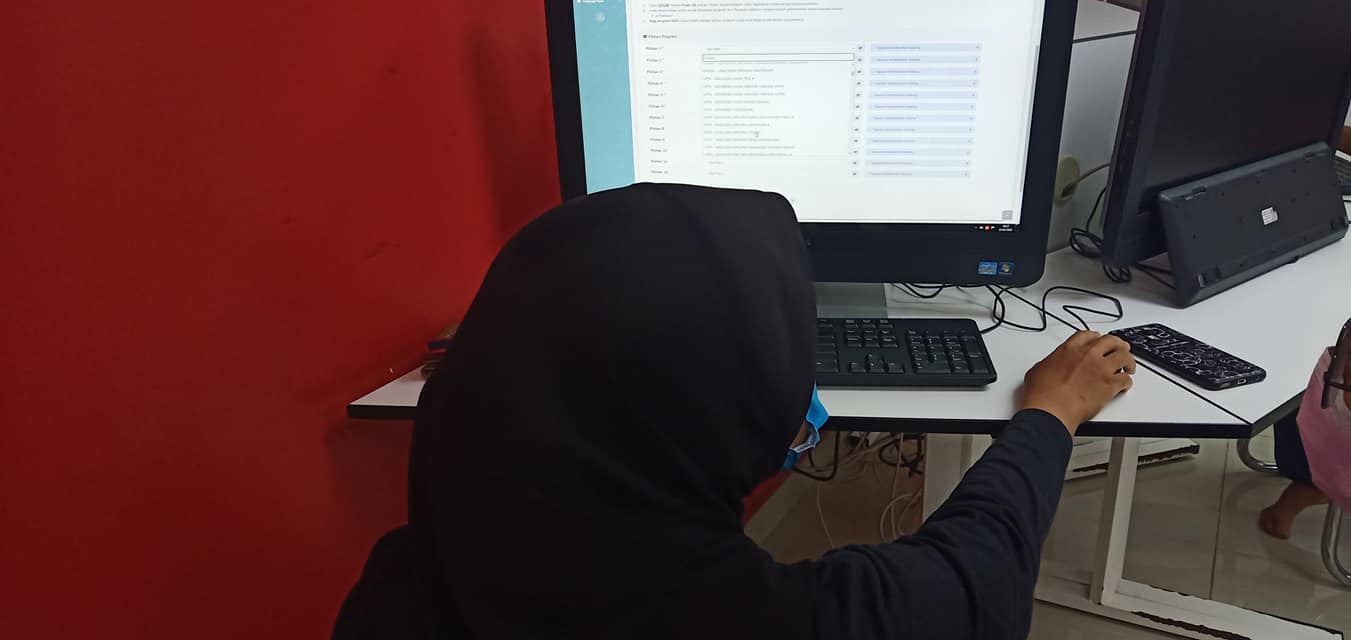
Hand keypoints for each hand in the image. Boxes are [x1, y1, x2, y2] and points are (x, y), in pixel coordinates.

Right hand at [1020, 331, 1136, 434]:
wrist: (1051, 411)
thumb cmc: (1041, 394)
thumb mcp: (1037, 370)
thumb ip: (1049, 363)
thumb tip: (1049, 366)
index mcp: (1069, 349)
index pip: (1088, 335)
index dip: (1096, 337)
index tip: (1098, 340)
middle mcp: (1088, 355)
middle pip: (1111, 341)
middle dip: (1117, 345)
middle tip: (1120, 349)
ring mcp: (1101, 369)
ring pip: (1124, 357)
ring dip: (1128, 361)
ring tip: (1128, 367)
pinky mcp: (1110, 386)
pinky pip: (1126, 380)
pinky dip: (1127, 382)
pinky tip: (1124, 385)